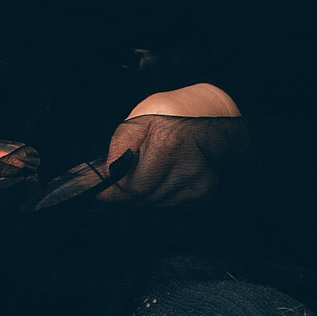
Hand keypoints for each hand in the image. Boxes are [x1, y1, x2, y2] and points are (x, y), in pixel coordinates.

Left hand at [100, 85, 242, 206]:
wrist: (215, 115)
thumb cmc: (177, 112)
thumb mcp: (142, 115)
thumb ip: (121, 143)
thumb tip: (107, 172)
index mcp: (168, 146)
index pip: (132, 186)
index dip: (113, 188)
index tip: (102, 188)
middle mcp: (186, 170)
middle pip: (142, 197)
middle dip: (128, 188)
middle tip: (128, 170)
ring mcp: (198, 185)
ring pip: (155, 203)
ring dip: (146, 190)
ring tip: (152, 166)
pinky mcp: (204, 194)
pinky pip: (170, 203)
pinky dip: (161, 192)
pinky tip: (166, 173)